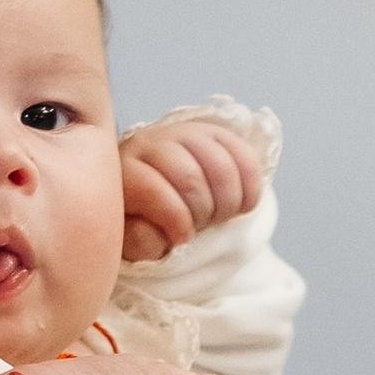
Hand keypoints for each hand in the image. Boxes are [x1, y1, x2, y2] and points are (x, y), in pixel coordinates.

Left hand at [122, 110, 276, 264]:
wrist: (167, 202)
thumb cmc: (146, 224)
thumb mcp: (135, 240)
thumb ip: (139, 241)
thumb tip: (157, 232)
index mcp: (124, 170)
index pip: (152, 189)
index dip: (174, 220)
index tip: (182, 238)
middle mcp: (152, 142)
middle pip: (191, 176)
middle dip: (203, 212)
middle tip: (202, 227)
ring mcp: (186, 133)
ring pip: (222, 166)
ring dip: (228, 202)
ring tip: (218, 218)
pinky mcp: (216, 133)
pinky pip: (246, 158)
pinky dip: (250, 189)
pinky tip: (241, 206)